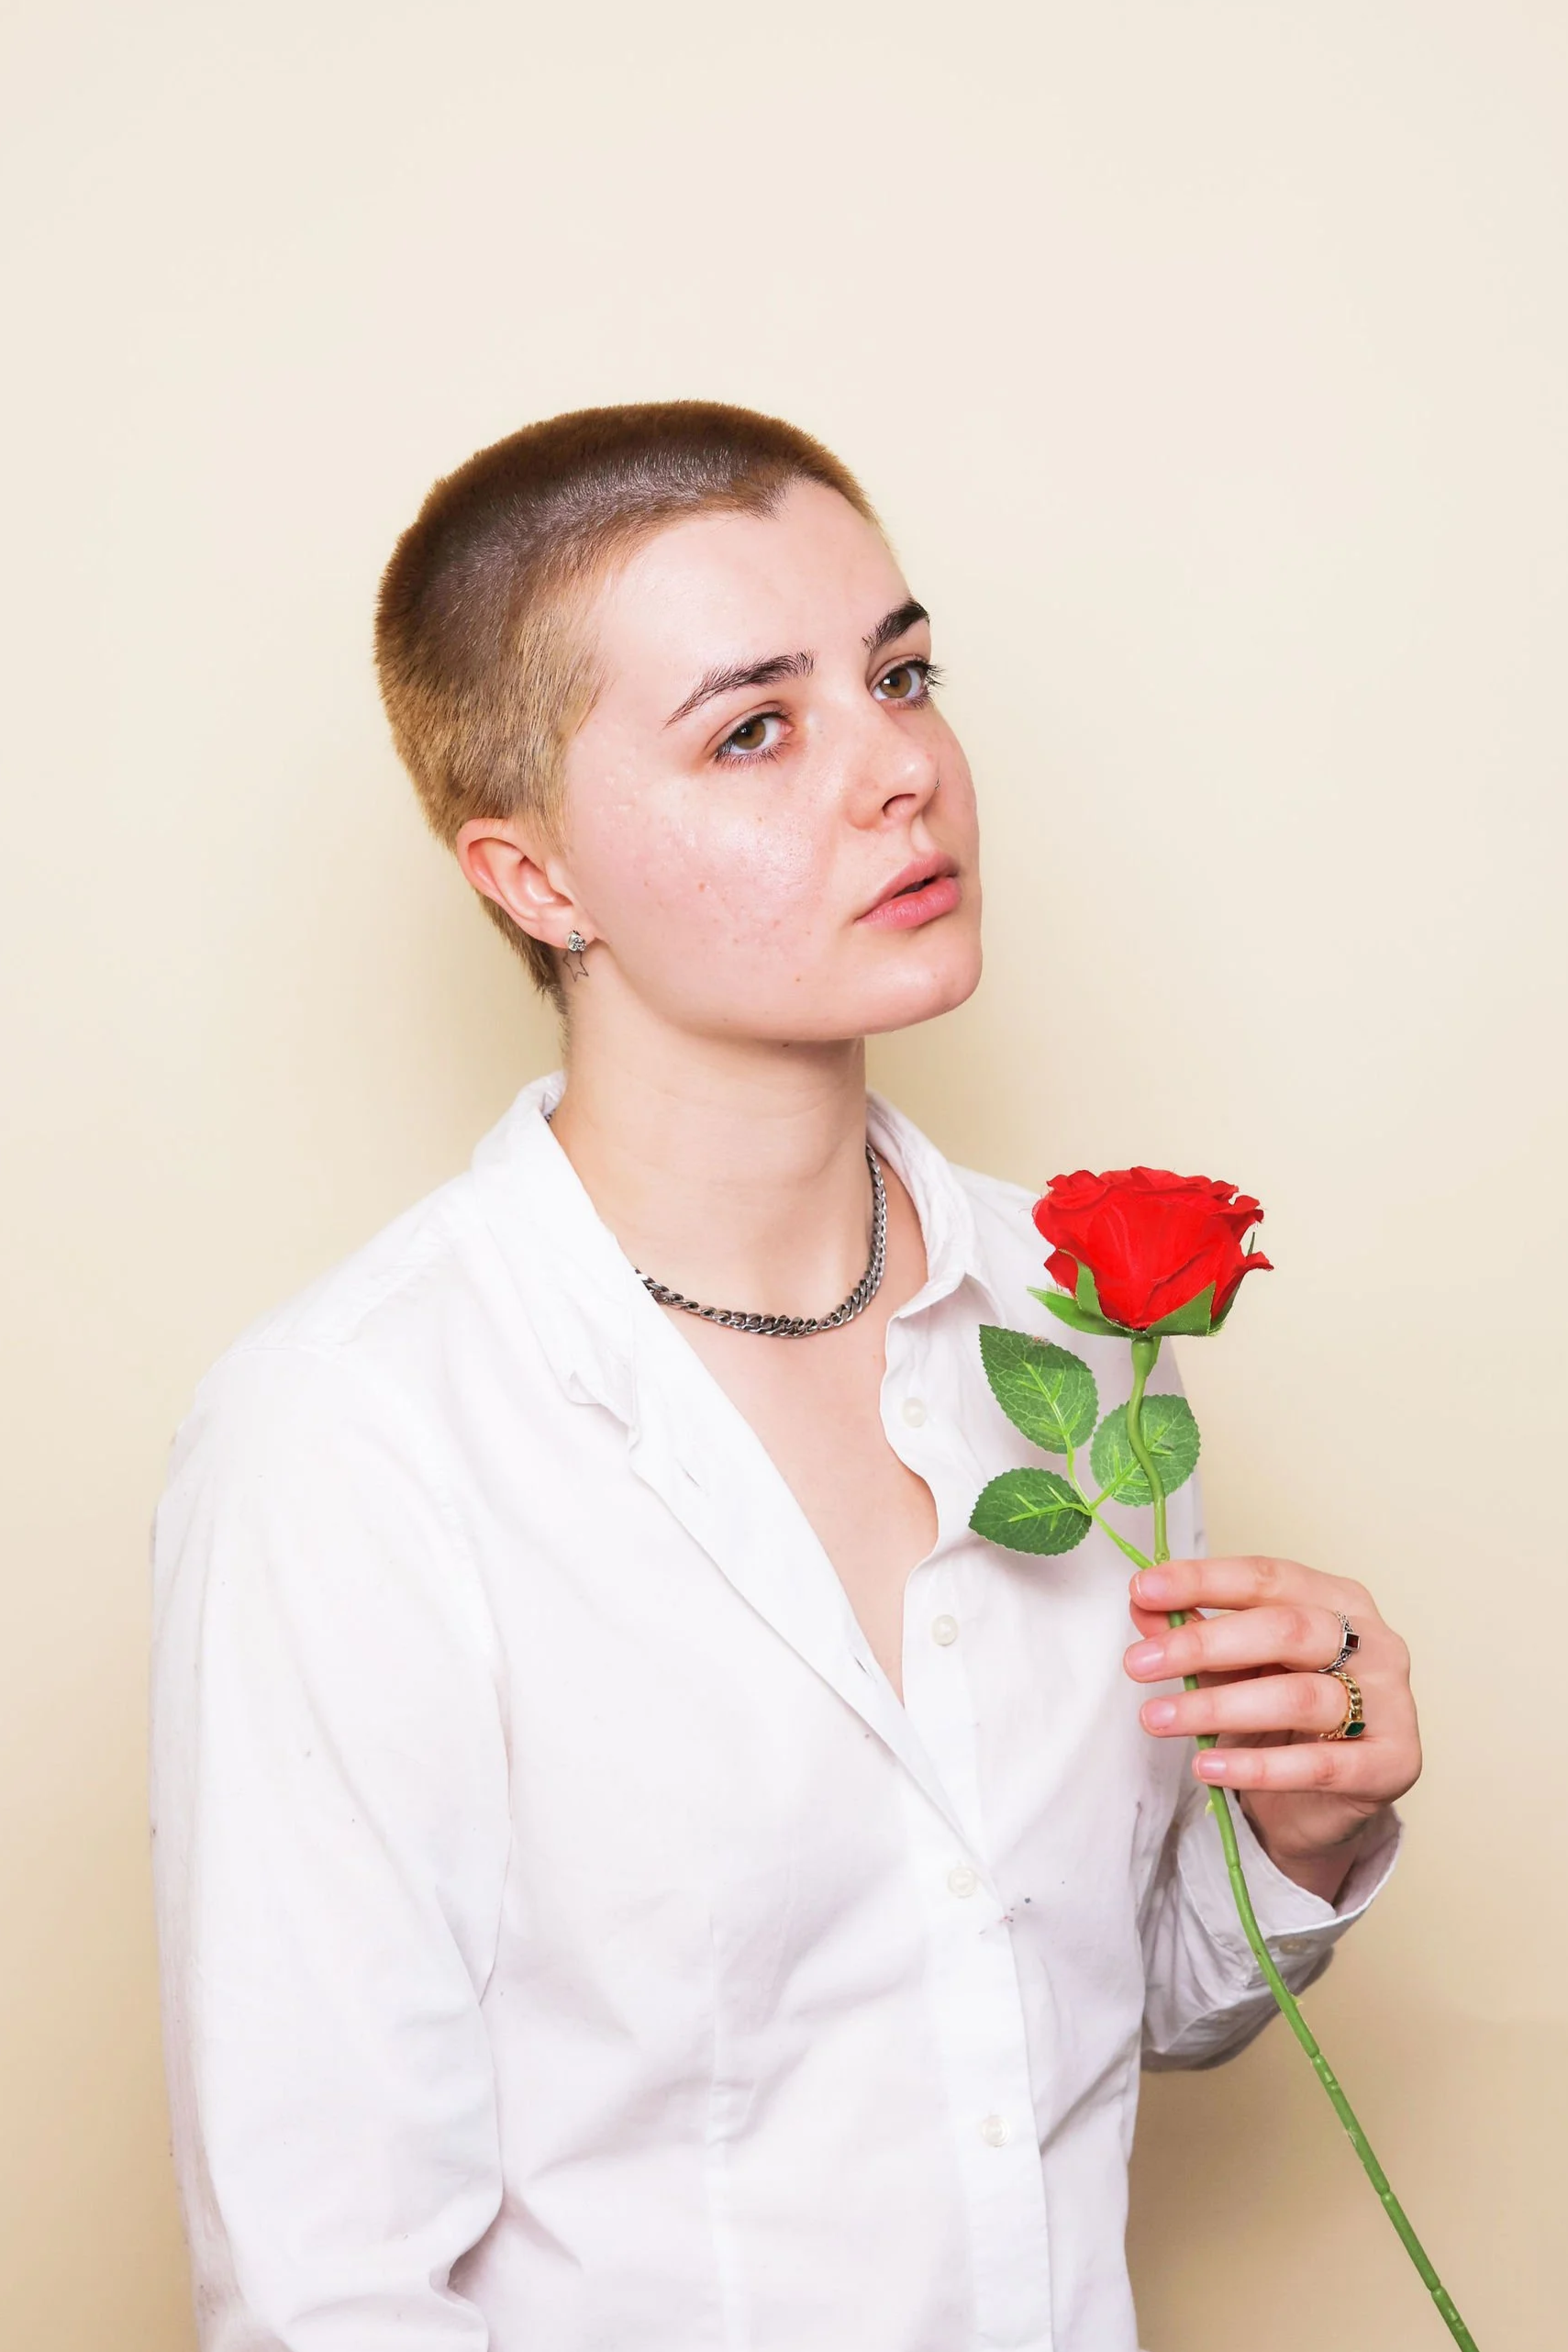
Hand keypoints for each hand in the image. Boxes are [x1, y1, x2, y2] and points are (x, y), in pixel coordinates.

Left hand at [1122, 1556, 1420, 1902]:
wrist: (1327, 1801)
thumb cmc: (1283, 1716)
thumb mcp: (1235, 1666)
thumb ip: (1195, 1631)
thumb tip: (1142, 1604)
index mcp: (1337, 1599)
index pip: (1267, 1577)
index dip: (1203, 1580)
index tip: (1143, 1590)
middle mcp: (1374, 1642)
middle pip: (1285, 1630)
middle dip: (1204, 1644)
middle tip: (1139, 1663)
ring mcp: (1391, 1702)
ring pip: (1298, 1696)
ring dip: (1217, 1707)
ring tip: (1157, 1717)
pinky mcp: (1391, 1763)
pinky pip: (1319, 1764)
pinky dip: (1257, 1767)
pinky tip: (1207, 1766)